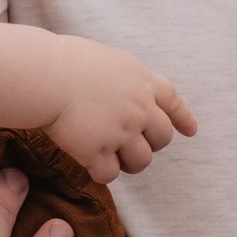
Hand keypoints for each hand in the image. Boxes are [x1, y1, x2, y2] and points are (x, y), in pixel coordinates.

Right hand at [45, 39, 196, 185]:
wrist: (46, 75)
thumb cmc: (65, 62)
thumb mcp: (108, 61)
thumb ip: (123, 81)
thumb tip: (121, 95)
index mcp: (142, 81)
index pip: (173, 101)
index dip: (182, 118)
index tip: (190, 131)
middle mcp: (139, 108)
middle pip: (163, 137)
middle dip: (151, 145)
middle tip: (130, 146)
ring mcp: (121, 131)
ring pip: (142, 161)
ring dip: (129, 163)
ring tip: (110, 157)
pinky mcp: (98, 151)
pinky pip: (109, 174)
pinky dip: (101, 172)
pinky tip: (89, 163)